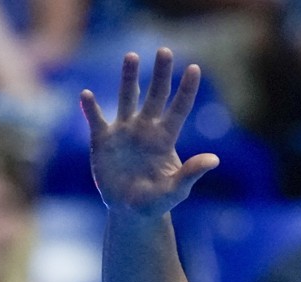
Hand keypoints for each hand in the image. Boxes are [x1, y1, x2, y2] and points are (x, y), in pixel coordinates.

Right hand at [80, 48, 218, 216]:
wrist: (128, 212)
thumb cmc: (155, 202)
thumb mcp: (175, 191)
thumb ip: (191, 173)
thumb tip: (215, 160)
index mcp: (165, 139)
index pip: (179, 108)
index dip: (187, 89)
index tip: (195, 68)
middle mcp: (145, 129)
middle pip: (155, 95)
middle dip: (161, 74)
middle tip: (164, 51)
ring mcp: (123, 132)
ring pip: (127, 98)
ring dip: (129, 78)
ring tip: (132, 56)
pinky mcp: (103, 141)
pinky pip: (96, 120)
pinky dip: (90, 108)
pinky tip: (86, 94)